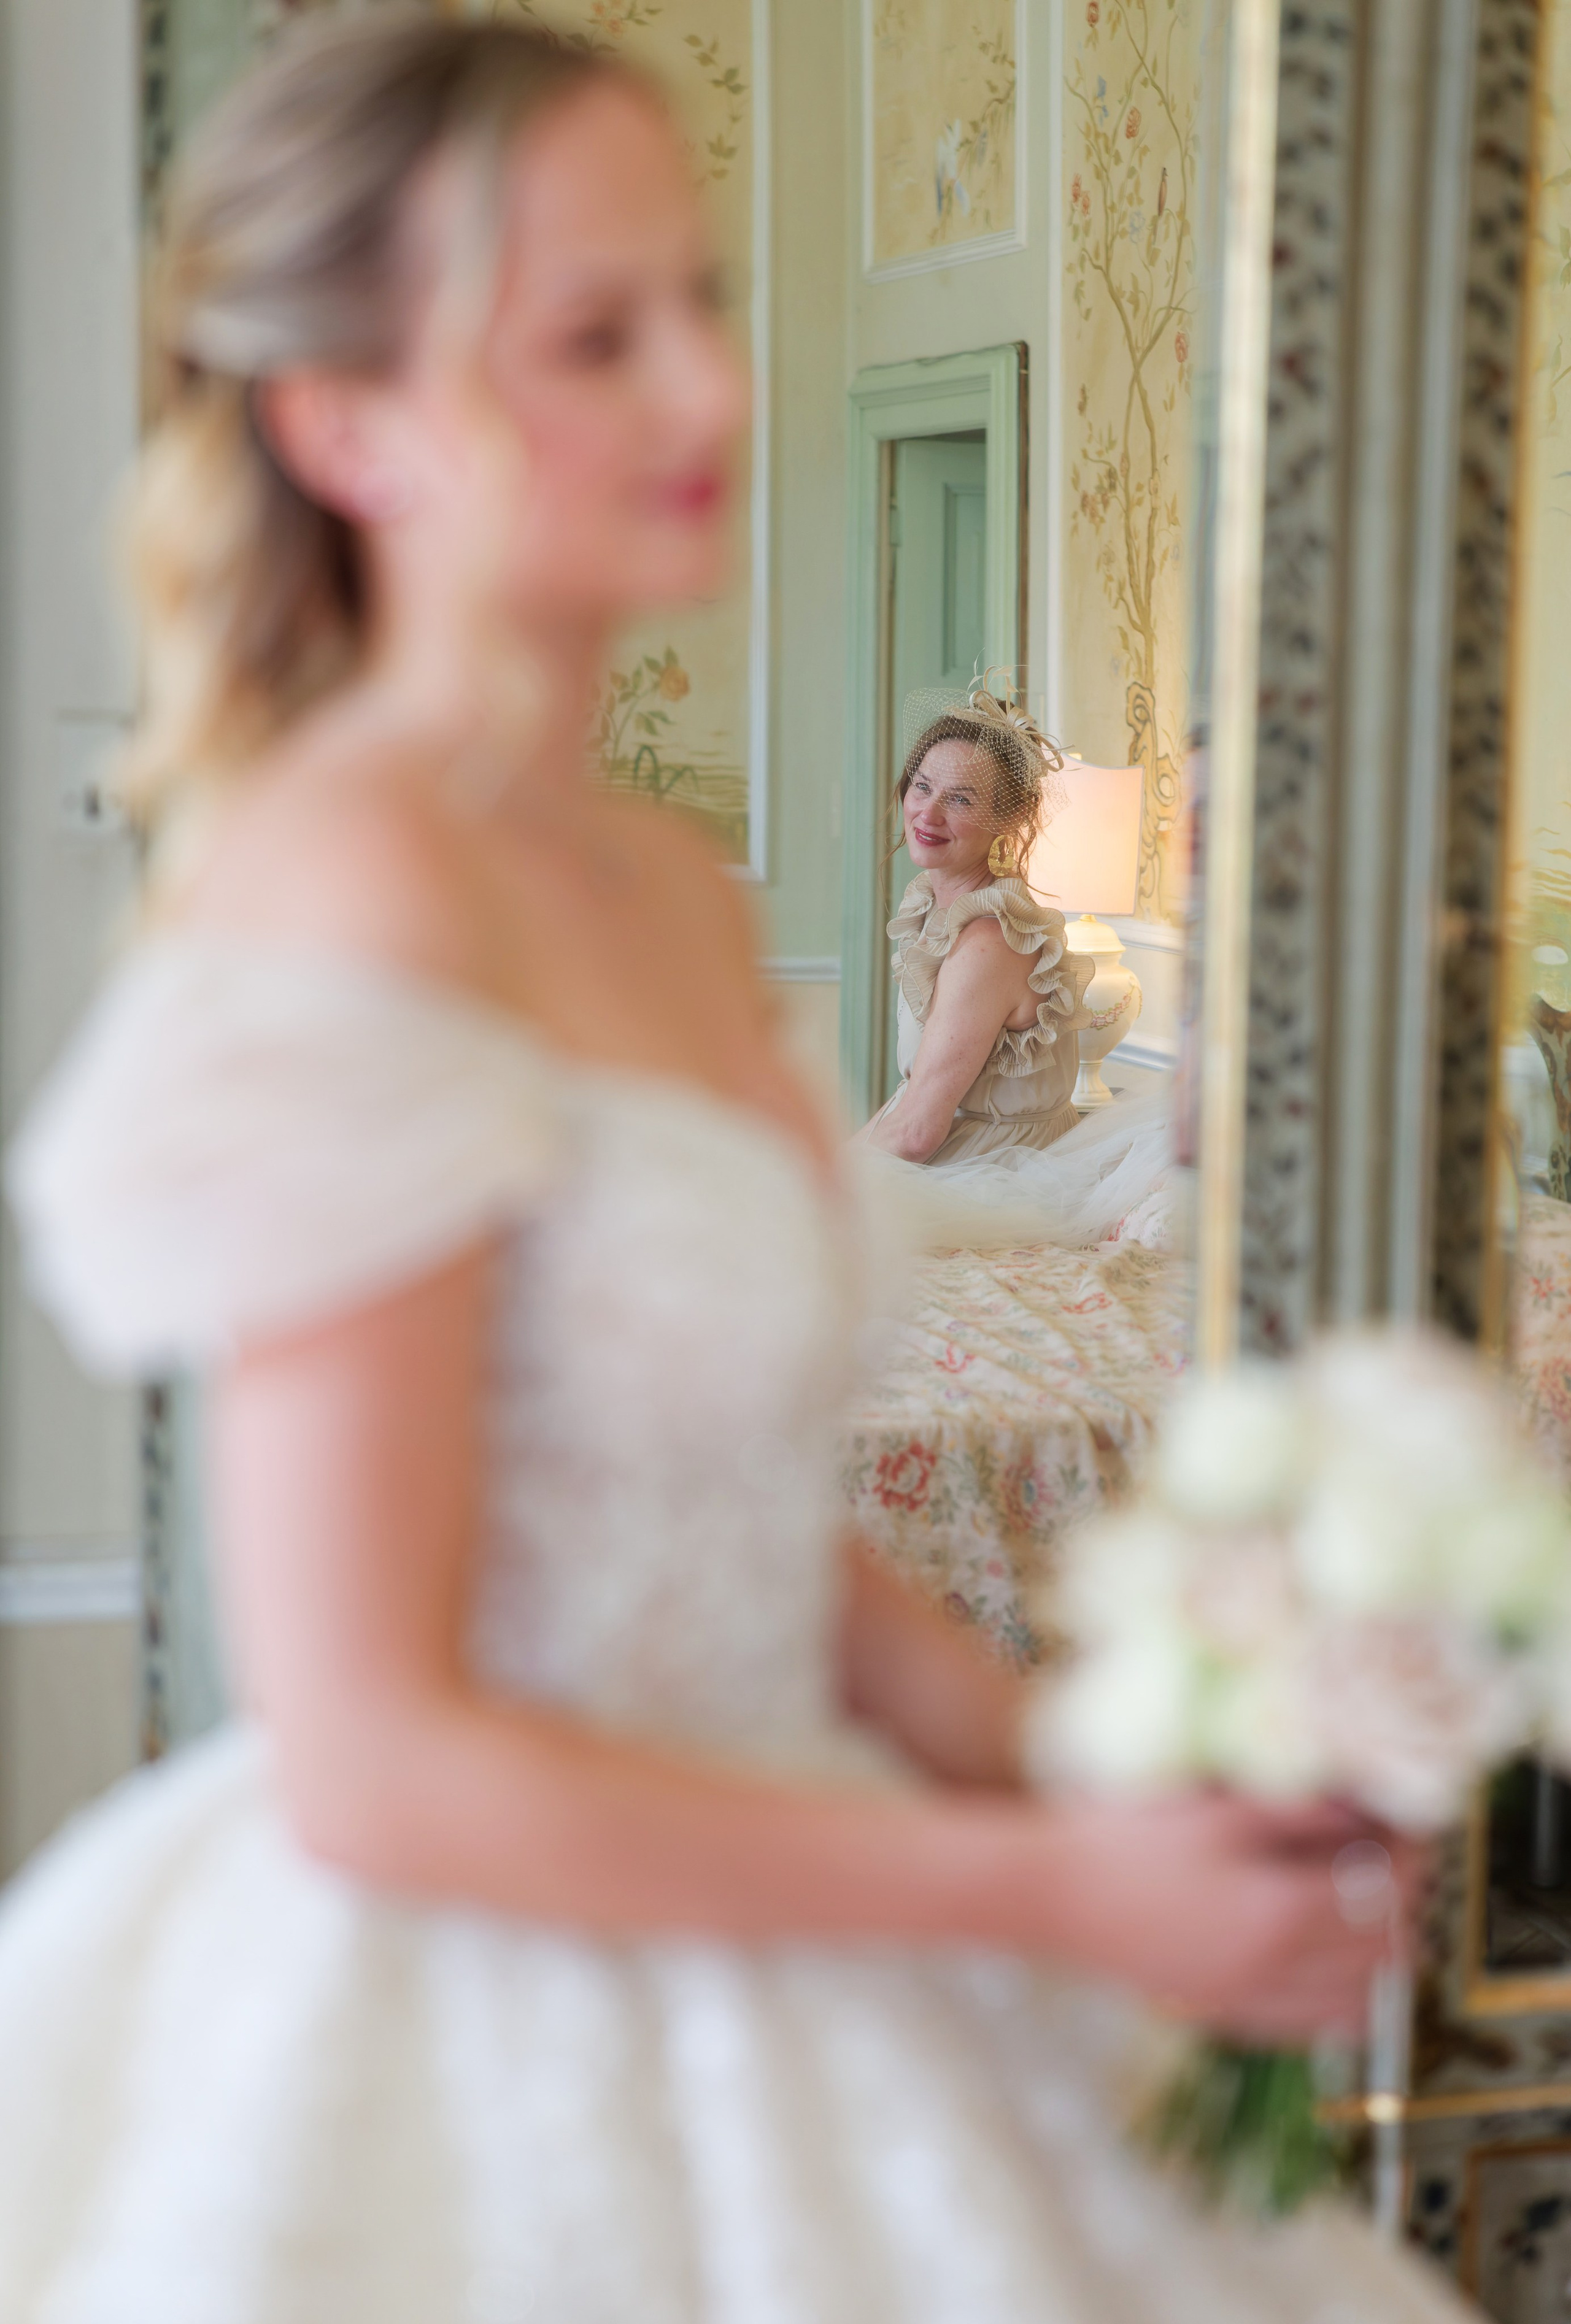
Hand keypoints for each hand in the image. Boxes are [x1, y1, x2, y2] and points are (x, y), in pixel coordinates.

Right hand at [1034, 1788, 1425, 2044]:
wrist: (1045, 1895)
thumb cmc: (1122, 1837)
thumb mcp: (1212, 1807)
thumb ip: (1294, 1811)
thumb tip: (1363, 1811)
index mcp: (1278, 1914)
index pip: (1384, 1894)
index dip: (1410, 1857)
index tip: (1409, 1823)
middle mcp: (1275, 1973)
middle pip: (1384, 1955)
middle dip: (1404, 1907)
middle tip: (1393, 1860)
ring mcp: (1247, 2003)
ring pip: (1357, 2004)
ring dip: (1378, 1960)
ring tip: (1364, 1909)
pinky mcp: (1220, 2014)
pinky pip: (1309, 2026)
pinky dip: (1338, 1999)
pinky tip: (1322, 1959)